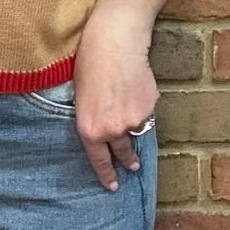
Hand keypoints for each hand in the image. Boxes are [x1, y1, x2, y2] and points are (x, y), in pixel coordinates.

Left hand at [73, 19, 157, 192]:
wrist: (114, 43)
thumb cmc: (89, 64)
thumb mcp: (80, 98)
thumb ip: (92, 120)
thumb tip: (104, 130)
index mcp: (89, 130)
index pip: (99, 161)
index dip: (107, 175)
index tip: (113, 186)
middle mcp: (112, 131)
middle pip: (123, 152)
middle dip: (128, 160)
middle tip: (132, 167)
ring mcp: (133, 120)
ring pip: (136, 130)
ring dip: (134, 126)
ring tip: (130, 109)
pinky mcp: (149, 107)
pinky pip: (146, 112)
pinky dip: (142, 105)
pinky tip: (135, 87)